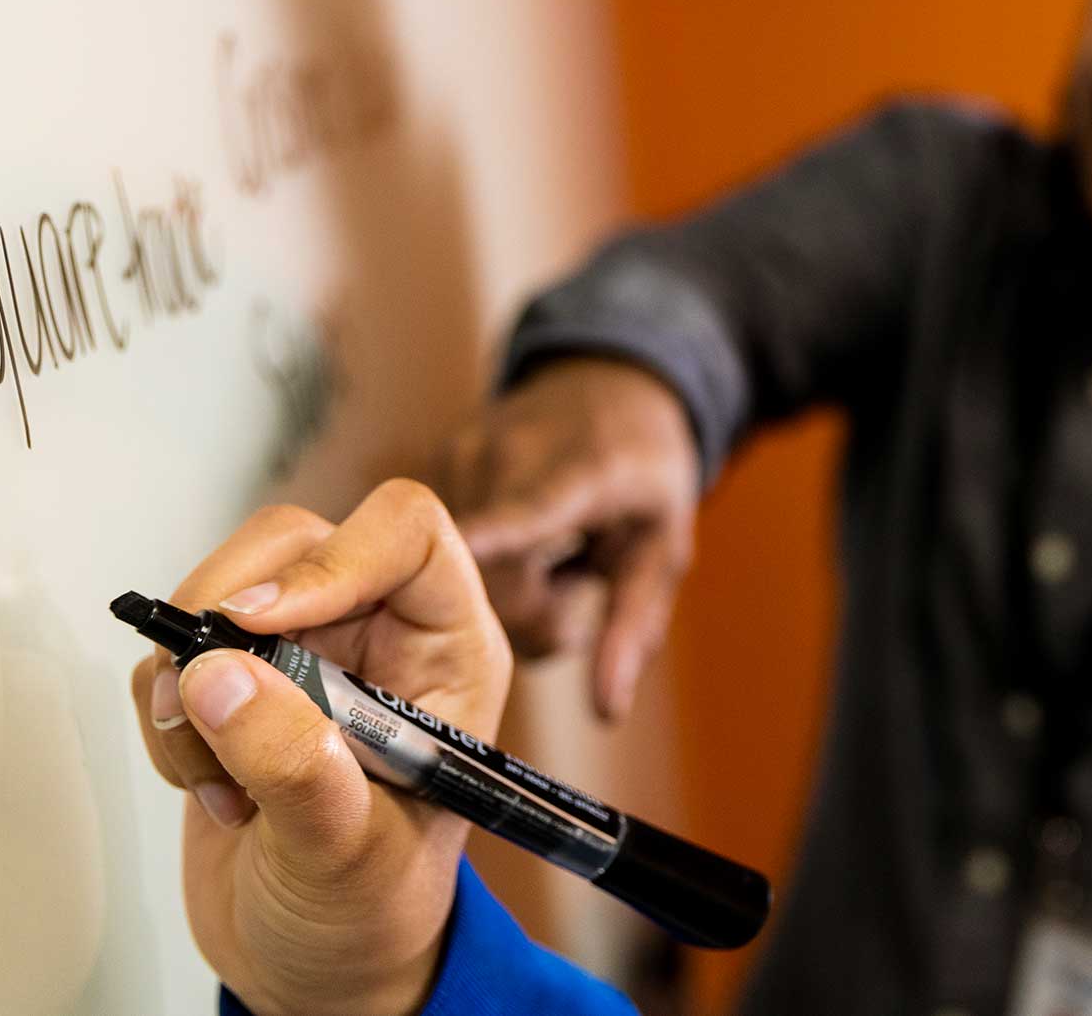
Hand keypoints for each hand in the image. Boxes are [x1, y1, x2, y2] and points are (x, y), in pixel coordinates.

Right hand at [128, 479, 512, 1015]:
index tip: (254, 623)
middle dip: (228, 621)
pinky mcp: (238, 683)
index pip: (403, 531)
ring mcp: (305, 653)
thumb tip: (221, 674)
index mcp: (448, 648)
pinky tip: (214, 789)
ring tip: (227, 783)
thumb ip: (296, 765)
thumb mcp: (348, 853)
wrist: (315, 965)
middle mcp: (380, 633)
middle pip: (292, 542)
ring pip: (220, 590)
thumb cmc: (370, 914)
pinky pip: (176, 653)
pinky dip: (170, 719)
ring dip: (192, 682)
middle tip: (206, 706)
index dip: (327, 559)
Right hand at [438, 357, 699, 718]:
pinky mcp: (430, 461)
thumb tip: (607, 712)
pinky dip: (471, 565)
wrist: (610, 380)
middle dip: (527, 614)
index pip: (530, 511)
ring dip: (498, 593)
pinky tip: (511, 545)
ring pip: (451, 574)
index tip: (456, 552)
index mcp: (581, 472)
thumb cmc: (645, 468)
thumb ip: (632, 625)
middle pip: (486, 583)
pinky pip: (433, 550)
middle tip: (571, 586)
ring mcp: (461, 454)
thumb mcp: (661, 546)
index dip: (493, 536)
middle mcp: (509, 456)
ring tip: (547, 557)